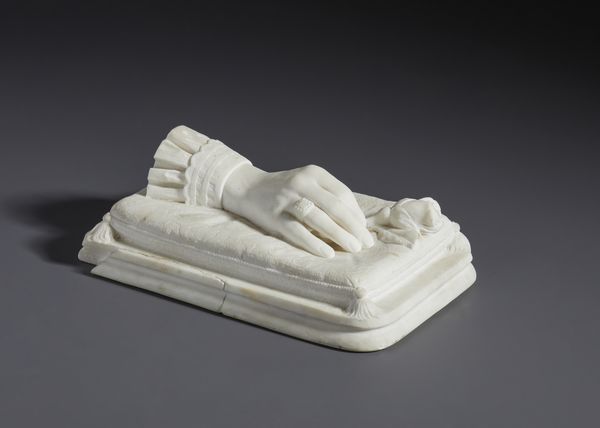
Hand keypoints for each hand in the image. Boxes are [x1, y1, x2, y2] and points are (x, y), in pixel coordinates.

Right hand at [222, 164, 373, 257]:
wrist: (248, 188)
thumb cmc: (286, 191)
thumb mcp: (308, 184)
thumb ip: (329, 198)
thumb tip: (356, 224)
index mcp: (314, 173)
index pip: (343, 194)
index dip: (356, 213)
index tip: (363, 230)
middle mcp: (301, 182)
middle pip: (335, 207)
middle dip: (354, 227)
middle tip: (366, 243)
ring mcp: (286, 199)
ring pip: (318, 218)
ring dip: (339, 235)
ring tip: (354, 248)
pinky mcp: (274, 216)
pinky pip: (297, 231)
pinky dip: (313, 243)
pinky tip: (327, 253)